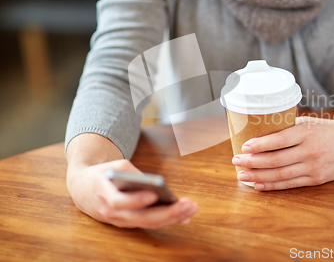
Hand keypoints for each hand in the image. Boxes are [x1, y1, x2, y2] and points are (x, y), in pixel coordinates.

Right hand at [66, 134, 198, 228]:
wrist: (83, 188)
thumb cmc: (103, 174)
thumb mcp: (115, 166)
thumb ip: (133, 173)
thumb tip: (156, 184)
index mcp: (104, 195)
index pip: (119, 202)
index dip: (136, 200)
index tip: (153, 195)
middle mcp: (112, 213)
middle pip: (141, 217)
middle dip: (167, 212)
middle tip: (188, 204)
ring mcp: (121, 221)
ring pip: (148, 223)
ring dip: (173, 217)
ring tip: (192, 208)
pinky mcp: (129, 223)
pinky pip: (150, 224)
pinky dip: (168, 220)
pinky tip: (185, 215)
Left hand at [231, 116, 333, 189]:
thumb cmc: (331, 130)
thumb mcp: (312, 123)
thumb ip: (290, 128)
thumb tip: (260, 131)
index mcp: (307, 132)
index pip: (277, 140)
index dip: (258, 145)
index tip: (243, 146)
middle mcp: (310, 150)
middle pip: (275, 160)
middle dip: (252, 162)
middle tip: (235, 161)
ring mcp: (314, 167)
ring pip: (280, 174)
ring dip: (258, 176)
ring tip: (242, 175)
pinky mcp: (317, 179)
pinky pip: (290, 184)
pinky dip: (273, 185)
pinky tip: (259, 185)